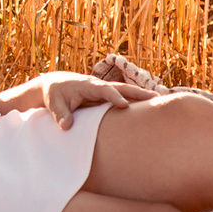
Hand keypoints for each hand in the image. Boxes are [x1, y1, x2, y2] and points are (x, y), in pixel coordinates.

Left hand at [0, 72, 159, 128]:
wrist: (53, 84)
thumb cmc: (53, 93)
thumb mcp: (53, 103)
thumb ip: (60, 114)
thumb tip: (66, 126)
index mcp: (87, 85)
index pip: (104, 90)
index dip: (114, 97)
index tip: (124, 106)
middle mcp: (99, 85)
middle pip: (121, 88)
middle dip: (138, 93)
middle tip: (155, 98)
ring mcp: (104, 91)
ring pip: (126, 92)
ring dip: (141, 97)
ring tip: (160, 102)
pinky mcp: (105, 97)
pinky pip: (123, 98)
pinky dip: (136, 101)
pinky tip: (148, 109)